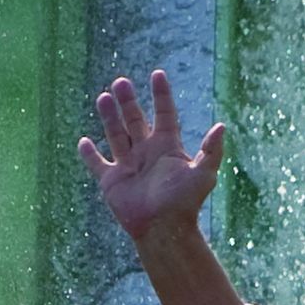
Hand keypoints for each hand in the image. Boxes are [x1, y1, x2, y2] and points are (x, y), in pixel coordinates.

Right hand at [77, 70, 224, 241]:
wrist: (164, 230)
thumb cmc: (185, 203)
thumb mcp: (203, 174)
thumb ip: (211, 150)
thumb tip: (222, 126)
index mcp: (167, 147)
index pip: (164, 114)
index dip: (161, 95)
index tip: (157, 74)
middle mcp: (147, 153)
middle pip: (135, 120)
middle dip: (127, 101)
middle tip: (120, 82)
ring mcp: (128, 166)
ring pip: (115, 134)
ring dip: (108, 117)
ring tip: (103, 97)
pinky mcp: (112, 182)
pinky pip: (97, 164)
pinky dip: (89, 154)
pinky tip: (83, 141)